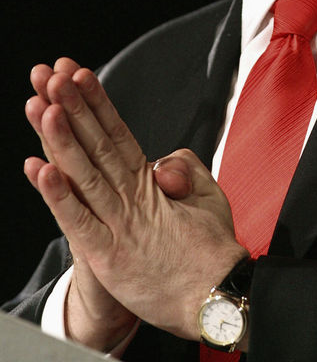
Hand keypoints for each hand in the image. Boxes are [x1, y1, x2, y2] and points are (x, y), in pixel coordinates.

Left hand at [25, 60, 246, 348]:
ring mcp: (118, 224)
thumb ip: (182, 168)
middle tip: (52, 75)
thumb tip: (161, 163)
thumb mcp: (205, 194)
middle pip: (97, 144)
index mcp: (150, 182)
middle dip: (73, 107)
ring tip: (43, 106)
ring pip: (83, 173)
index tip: (78, 75)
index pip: (117, 133)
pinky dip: (57, 196)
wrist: (221, 295)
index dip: (97, 103)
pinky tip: (40, 170)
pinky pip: (77, 221)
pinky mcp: (108, 256)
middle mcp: (131, 196)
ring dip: (61, 139)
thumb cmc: (212, 248)